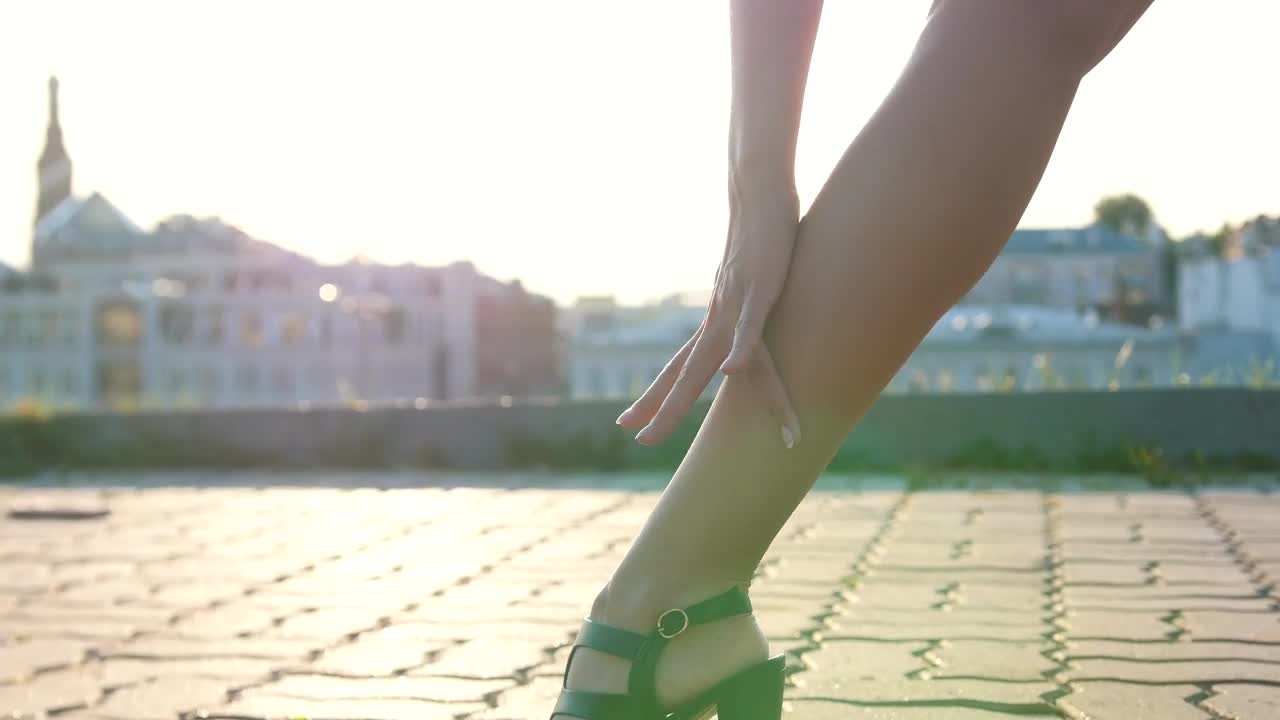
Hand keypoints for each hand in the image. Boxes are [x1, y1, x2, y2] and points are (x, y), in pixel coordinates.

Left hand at [615, 179, 801, 447]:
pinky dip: (740, 349)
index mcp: (713, 319)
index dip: (656, 396)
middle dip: (661, 408)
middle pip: (683, 373)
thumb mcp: (750, 284)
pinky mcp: (760, 287)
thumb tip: (744, 323)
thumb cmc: (760, 238)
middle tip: (633, 439)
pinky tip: (731, 373)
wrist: (757, 194)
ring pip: (707, 358)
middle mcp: (716, 316)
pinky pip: (749, 325)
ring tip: (666, 423)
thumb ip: (745, 309)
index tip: (632, 425)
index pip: (678, 367)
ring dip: (687, 393)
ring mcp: (735, 304)